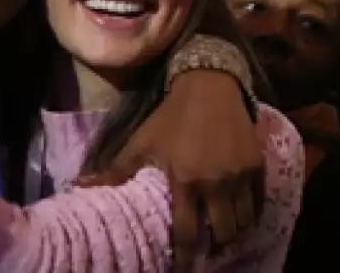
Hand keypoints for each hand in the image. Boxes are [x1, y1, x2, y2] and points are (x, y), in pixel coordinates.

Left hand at [77, 70, 263, 271]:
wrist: (209, 87)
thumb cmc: (171, 117)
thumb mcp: (142, 142)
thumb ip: (116, 170)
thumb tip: (80, 186)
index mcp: (185, 182)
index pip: (186, 234)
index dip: (183, 259)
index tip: (180, 271)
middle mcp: (216, 184)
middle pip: (222, 234)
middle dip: (214, 249)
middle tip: (205, 252)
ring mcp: (239, 176)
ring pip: (244, 223)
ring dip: (234, 234)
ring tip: (223, 236)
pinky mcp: (257, 167)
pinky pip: (259, 203)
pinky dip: (251, 215)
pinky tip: (241, 217)